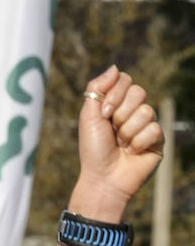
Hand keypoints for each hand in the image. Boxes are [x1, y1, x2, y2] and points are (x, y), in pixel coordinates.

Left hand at [72, 66, 164, 216]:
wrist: (102, 179)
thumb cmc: (93, 150)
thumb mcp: (88, 117)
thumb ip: (97, 89)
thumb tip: (115, 67)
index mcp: (116, 104)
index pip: (124, 80)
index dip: (114, 95)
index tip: (104, 114)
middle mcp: (133, 111)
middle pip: (138, 92)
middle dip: (121, 114)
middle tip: (112, 132)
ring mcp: (147, 125)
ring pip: (146, 111)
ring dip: (128, 132)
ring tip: (121, 145)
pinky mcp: (158, 140)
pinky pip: (154, 129)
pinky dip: (138, 143)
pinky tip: (132, 153)